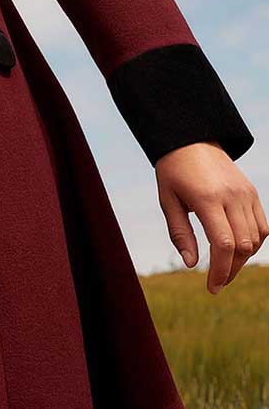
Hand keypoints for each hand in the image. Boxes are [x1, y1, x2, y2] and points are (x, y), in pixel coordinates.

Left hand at [155, 140, 267, 293]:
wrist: (191, 140)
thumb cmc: (174, 171)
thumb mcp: (167, 200)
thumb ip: (180, 233)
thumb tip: (192, 264)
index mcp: (207, 198)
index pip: (224, 244)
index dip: (221, 271)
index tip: (212, 287)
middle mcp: (232, 196)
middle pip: (243, 245)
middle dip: (231, 270)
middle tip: (217, 282)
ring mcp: (246, 193)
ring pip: (256, 238)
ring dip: (243, 259)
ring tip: (226, 268)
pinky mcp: (252, 192)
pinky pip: (262, 226)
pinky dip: (254, 242)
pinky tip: (238, 250)